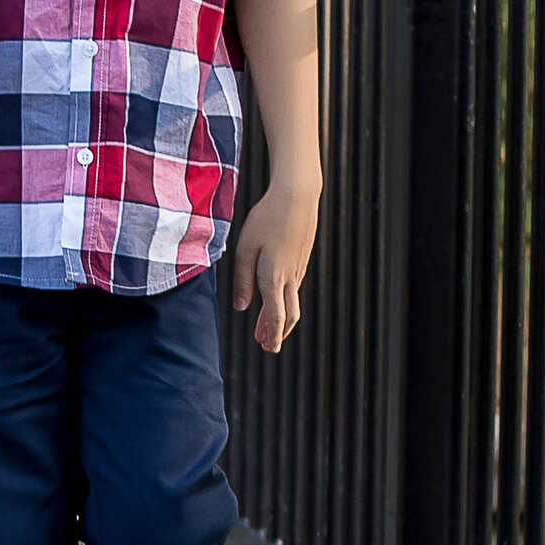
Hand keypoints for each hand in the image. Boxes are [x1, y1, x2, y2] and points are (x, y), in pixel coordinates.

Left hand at [230, 176, 317, 352]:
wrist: (297, 196)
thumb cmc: (266, 219)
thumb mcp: (245, 249)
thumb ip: (242, 280)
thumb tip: (243, 307)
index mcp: (273, 276)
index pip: (275, 315)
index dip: (272, 334)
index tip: (268, 348)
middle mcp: (290, 276)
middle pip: (289, 314)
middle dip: (278, 332)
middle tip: (267, 346)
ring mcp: (298, 268)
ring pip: (292, 301)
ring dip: (279, 317)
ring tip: (265, 329)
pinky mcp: (302, 259)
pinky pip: (293, 286)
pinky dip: (284, 300)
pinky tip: (274, 299)